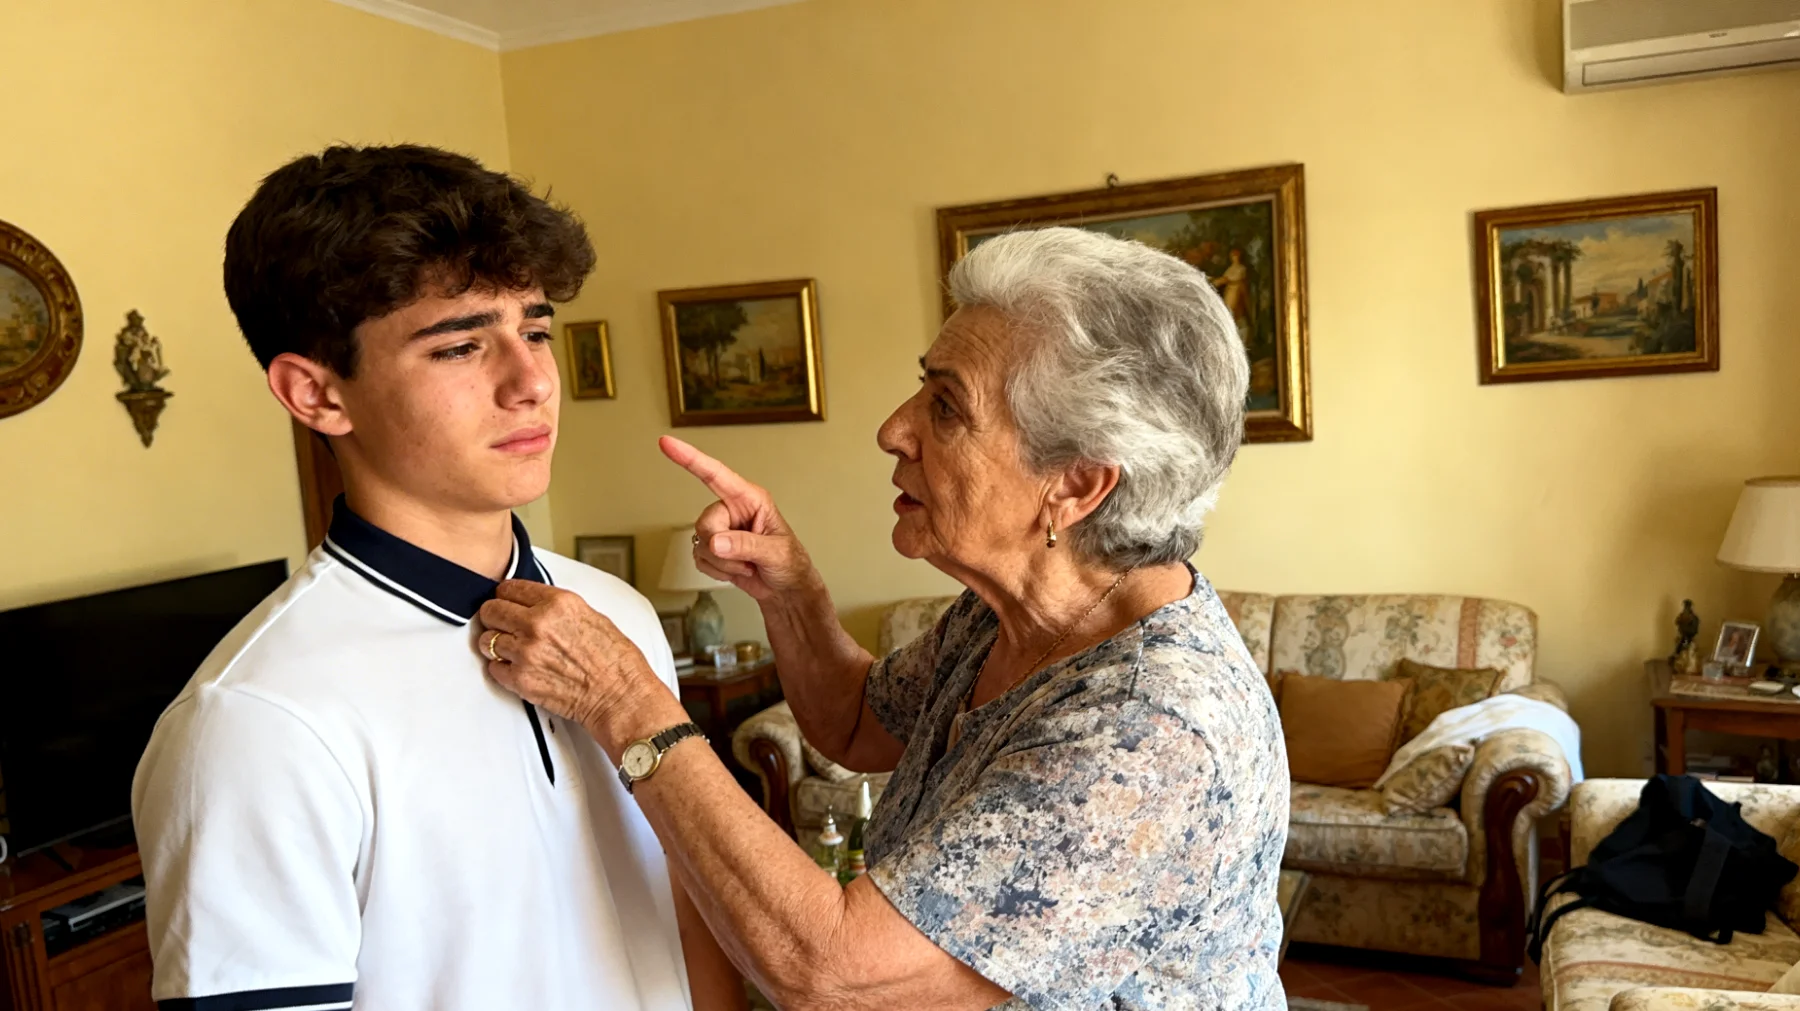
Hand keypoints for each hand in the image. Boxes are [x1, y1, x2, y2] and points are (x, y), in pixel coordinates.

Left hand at [478, 580, 668, 746]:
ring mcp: (526, 653)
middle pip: (491, 611)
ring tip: (514, 650)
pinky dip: (502, 669)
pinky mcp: (520, 680)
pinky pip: (493, 668)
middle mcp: (538, 624)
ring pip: (487, 641)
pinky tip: (519, 668)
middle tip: (502, 624)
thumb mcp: (591, 616)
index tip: (506, 601)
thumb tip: (535, 605)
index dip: (506, 595)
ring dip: (498, 645)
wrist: (620, 696)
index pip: (509, 587)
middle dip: (495, 617)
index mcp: (558, 603)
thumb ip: (557, 608)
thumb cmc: (615, 662)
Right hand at [660, 435, 818, 600]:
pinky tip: (737, 570)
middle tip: (746, 558)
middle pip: (705, 522)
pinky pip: (699, 558)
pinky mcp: (713, 549)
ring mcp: (721, 530)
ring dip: (723, 563)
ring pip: (700, 543)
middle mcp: (732, 510)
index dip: (690, 458)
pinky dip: (717, 571)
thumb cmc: (790, 563)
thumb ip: (746, 545)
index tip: (668, 443)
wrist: (787, 590)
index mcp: (750, 499)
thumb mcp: (775, 552)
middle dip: (722, 546)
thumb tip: (716, 541)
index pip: (715, 474)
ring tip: (747, 564)